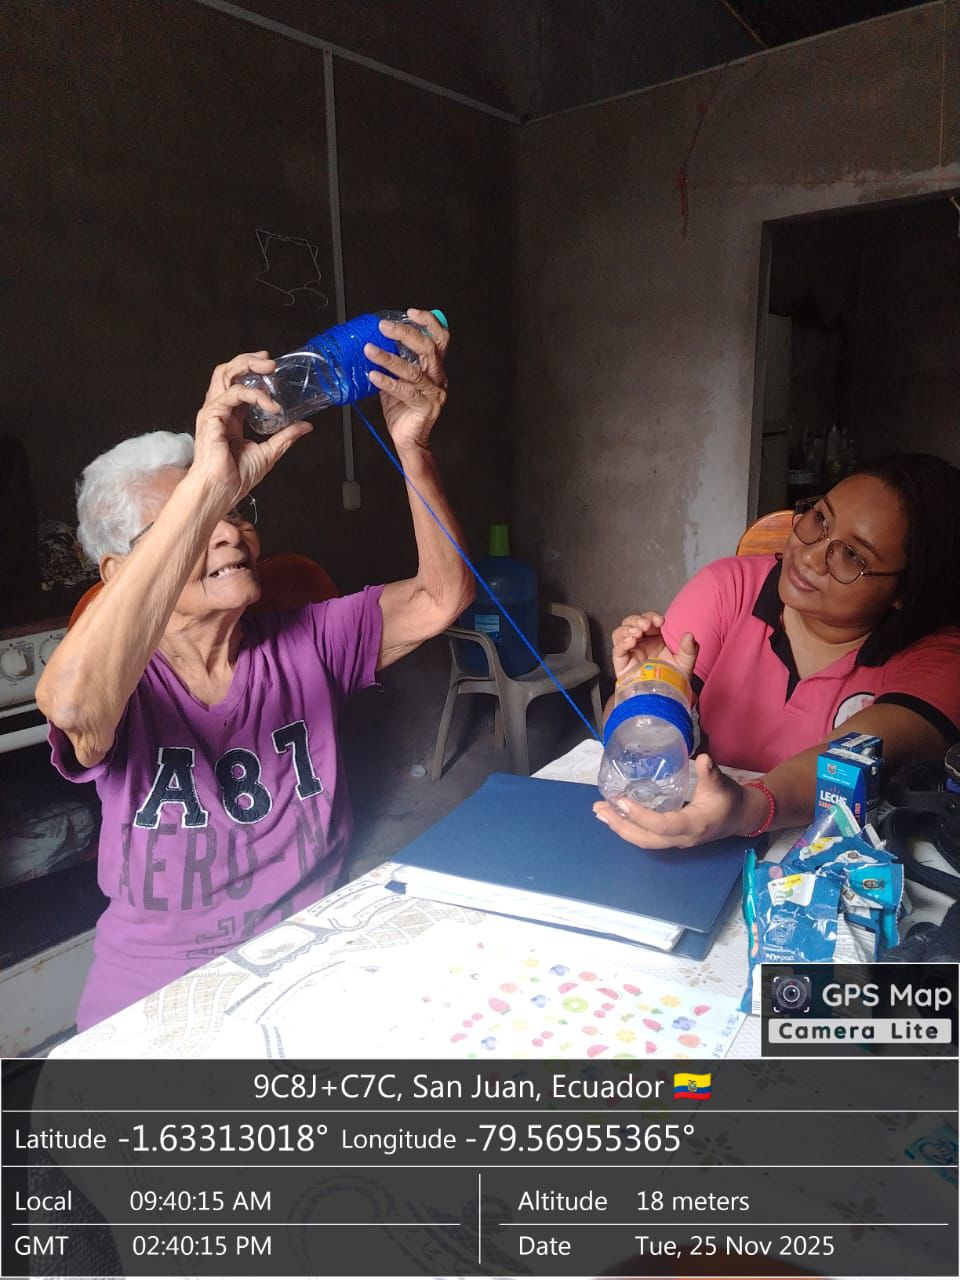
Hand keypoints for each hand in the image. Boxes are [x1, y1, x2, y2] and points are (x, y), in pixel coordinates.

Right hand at [191, 352, 312, 500]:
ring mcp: (213, 412)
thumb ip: (285, 436)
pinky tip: (270, 404)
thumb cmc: (235, 477)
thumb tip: (305, 426)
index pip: (238, 385)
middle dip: (248, 361)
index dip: (253, 372)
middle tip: (270, 361)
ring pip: (224, 374)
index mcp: (230, 417)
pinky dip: (255, 395)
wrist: (221, 491)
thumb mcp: (269, 452)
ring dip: (247, 366)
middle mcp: (220, 411)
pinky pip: (234, 394)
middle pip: (227, 372)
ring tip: (269, 369)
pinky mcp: (211, 416)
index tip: (272, 369)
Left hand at [365, 309, 448, 451]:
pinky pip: (406, 391)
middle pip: (428, 348)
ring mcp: (434, 393)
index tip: (410, 313)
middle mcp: (438, 378)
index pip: (440, 338)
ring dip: (389, 358)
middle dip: (405, 334)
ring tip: (369, 350)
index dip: (428, 322)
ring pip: (413, 370)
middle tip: (383, 327)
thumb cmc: (403, 411)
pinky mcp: (426, 407)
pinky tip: (373, 375)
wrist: (408, 440)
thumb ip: (393, 363)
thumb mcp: (397, 380)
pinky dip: (388, 382)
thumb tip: (374, 344)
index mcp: (434, 368)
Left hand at [593, 755, 757, 848]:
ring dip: (621, 828)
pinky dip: (629, 827)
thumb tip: (704, 758)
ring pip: (644, 841)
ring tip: (600, 812)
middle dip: (621, 826)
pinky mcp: (672, 838)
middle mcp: (682, 838)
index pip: (662, 826)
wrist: (740, 817)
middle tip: (599, 809)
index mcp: (694, 825)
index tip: (621, 801)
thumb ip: (710, 773)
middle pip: (646, 839)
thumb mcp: (721, 784)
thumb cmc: (729, 799)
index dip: (640, 815)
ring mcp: (676, 841)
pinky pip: (648, 837)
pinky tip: (616, 816)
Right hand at [612, 612, 697, 680]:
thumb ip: (689, 649)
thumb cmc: (673, 680)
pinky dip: (621, 643)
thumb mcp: (685, 663)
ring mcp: (630, 653)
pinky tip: (630, 641)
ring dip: (627, 628)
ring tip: (637, 632)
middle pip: (631, 623)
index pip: (648, 620)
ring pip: (619, 633)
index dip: (651, 616)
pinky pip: (617, 651)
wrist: (666, 699)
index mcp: (654, 638)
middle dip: (637, 620)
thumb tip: (689, 636)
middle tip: (646, 625)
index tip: (660, 621)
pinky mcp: (622, 665)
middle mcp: (640, 643)